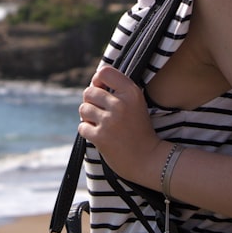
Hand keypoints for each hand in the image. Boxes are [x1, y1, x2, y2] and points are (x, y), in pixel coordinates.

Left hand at [77, 65, 164, 186]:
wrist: (149, 159)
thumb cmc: (139, 130)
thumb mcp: (136, 103)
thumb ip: (118, 90)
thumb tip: (93, 80)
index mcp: (132, 93)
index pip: (104, 72)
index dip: (98, 80)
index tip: (101, 89)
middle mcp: (120, 104)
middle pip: (89, 92)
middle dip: (91, 101)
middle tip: (100, 111)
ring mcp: (110, 121)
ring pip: (83, 108)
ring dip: (88, 116)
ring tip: (100, 123)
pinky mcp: (100, 137)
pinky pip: (82, 126)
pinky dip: (87, 130)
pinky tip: (99, 135)